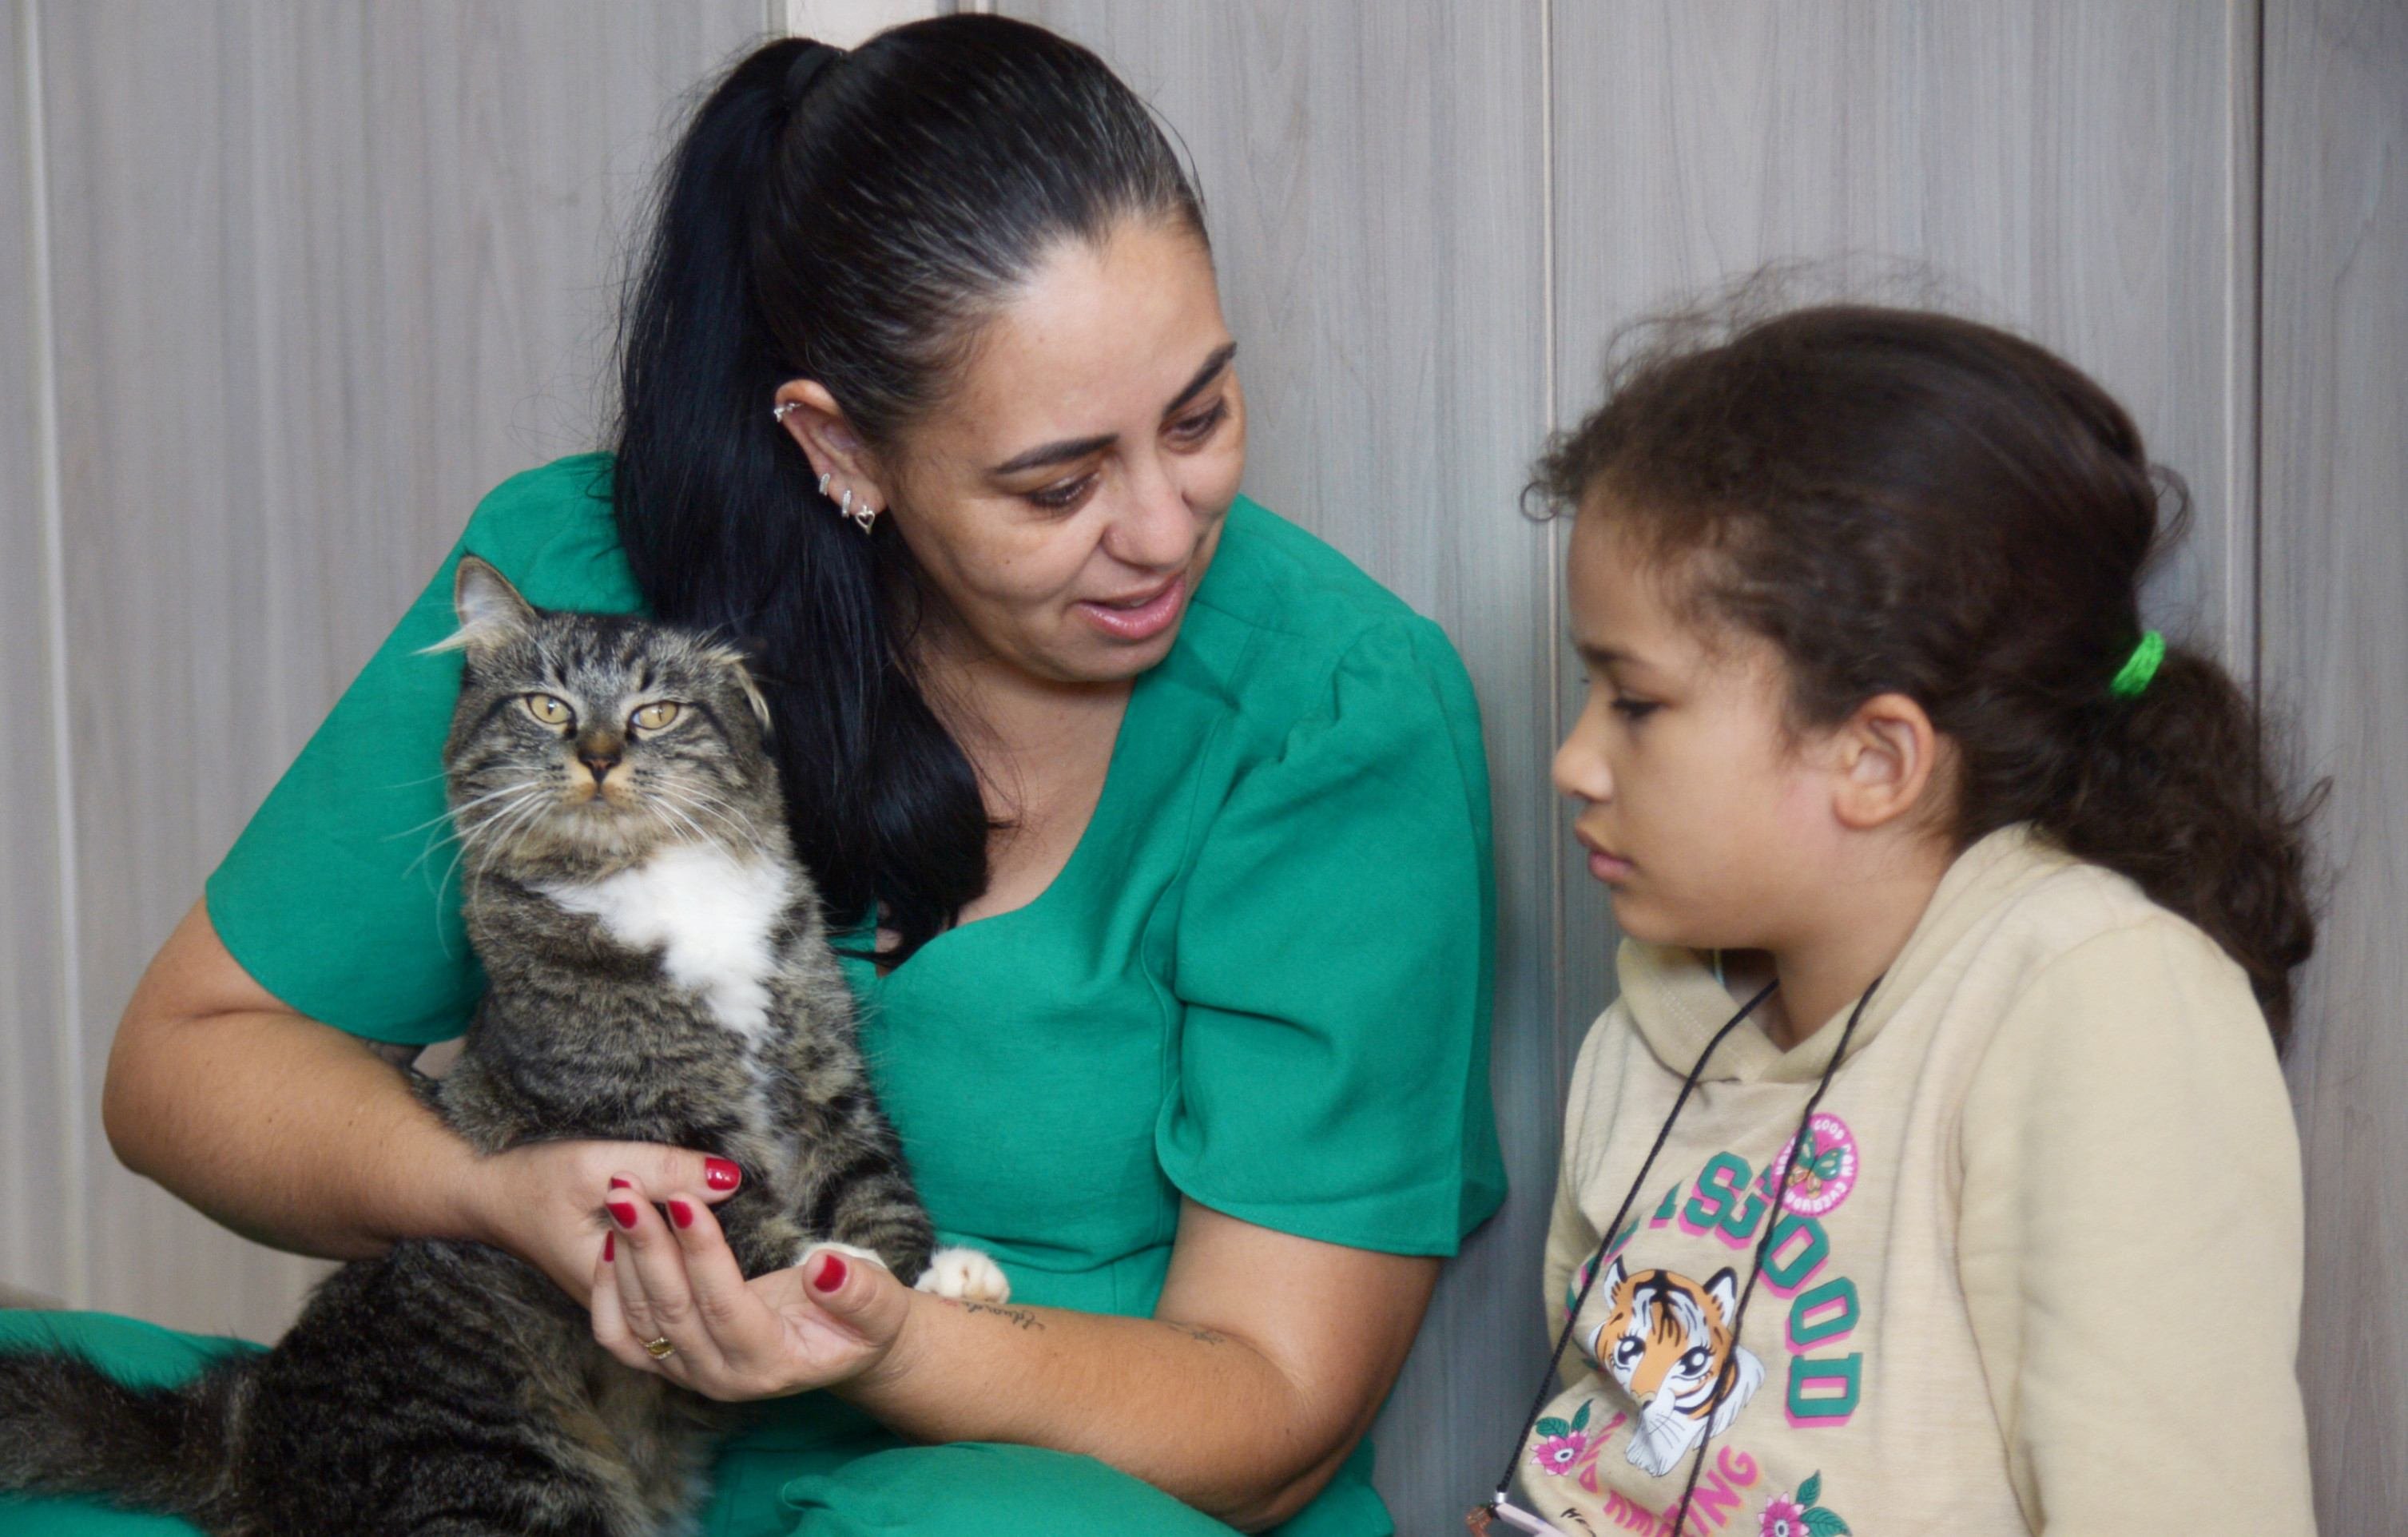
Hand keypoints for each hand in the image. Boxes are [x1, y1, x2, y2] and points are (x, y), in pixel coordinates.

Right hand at [457, 1142, 744, 1302]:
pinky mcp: (619, 1293)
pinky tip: (715, 1263)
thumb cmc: (534, 1178)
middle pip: (688, 1305)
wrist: (487, 1193)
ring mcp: (615, 1304)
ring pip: (676, 1313)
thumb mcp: (598, 1163)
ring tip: (745, 1248)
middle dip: (724, 1273)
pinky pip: (661, 1308)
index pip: (686, 1282)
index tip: (746, 1218)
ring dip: (710, 1283)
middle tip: (760, 1236)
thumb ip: (663, 1170)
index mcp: (609, 1281)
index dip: (721, 1255)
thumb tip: (730, 1179)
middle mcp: (614, 1306)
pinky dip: (690, 1286)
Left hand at [588, 1173, 916, 1400]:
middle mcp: (722, 1378)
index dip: (702, 1254)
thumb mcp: (880, 1307)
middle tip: (625, 1189)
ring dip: (623, 1258)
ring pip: (639, 1322)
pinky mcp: (668, 1364)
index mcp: (771, 1364)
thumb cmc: (862, 1322)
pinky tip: (609, 1244)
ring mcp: (689, 1375)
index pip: (725, 1308)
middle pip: (672, 1311)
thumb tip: (826, 1269)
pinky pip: (621, 1337)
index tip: (684, 1199)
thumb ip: (860, 1292)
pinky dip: (606, 1293)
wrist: (840, 1349)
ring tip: (617, 1198)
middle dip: (645, 1245)